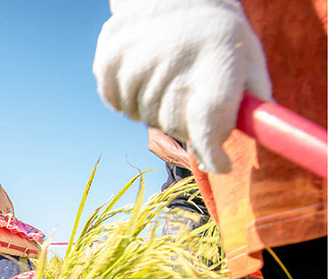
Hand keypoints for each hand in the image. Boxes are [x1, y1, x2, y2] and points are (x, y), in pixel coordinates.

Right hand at [93, 0, 270, 172]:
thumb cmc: (220, 37)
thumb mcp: (247, 60)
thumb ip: (248, 104)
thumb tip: (232, 153)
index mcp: (216, 55)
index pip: (207, 119)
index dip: (212, 148)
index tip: (221, 163)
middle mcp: (173, 55)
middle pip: (173, 124)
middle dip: (185, 122)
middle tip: (192, 96)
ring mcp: (137, 57)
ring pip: (141, 116)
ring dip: (154, 108)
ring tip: (168, 79)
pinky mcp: (108, 58)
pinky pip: (115, 103)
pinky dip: (127, 99)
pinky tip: (143, 76)